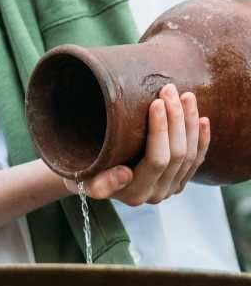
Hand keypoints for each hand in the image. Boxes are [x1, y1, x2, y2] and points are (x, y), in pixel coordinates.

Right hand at [66, 84, 209, 204]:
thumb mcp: (82, 178)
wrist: (91, 176)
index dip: (160, 130)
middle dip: (176, 119)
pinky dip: (202, 138)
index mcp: (134, 194)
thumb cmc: (83, 171)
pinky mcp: (179, 180)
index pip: (157, 160)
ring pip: (191, 154)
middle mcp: (156, 195)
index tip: (156, 102)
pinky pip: (198, 159)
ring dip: (189, 122)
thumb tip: (125, 175)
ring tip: (185, 95)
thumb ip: (100, 184)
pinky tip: (203, 119)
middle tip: (168, 90)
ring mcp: (171, 188)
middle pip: (178, 154)